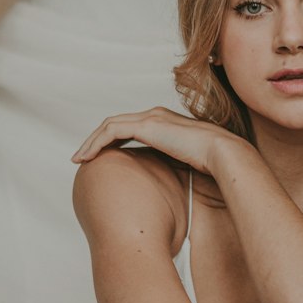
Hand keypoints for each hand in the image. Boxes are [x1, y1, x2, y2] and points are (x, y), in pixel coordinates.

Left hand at [70, 106, 237, 174]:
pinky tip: (88, 157)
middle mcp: (154, 115)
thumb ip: (172, 167)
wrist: (222, 152)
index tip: (101, 157)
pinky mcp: (147, 126)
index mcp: (164, 122)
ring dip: (91, 142)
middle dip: (96, 140)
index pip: (129, 126)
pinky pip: (112, 131)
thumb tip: (165, 186)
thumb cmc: (212, 163)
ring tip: (80, 159)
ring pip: (109, 125)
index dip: (112, 141)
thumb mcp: (186, 164)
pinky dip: (97, 143)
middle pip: (115, 123)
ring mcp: (150, 118)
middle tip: (82, 157)